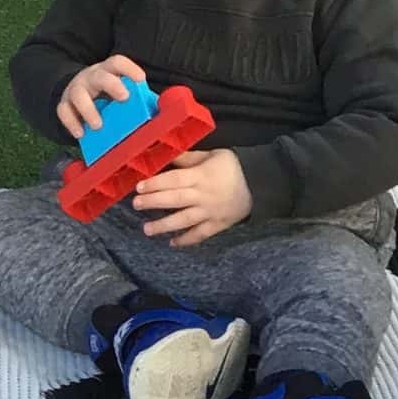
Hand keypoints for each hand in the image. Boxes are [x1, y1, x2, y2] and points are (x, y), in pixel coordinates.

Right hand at [55, 55, 146, 140]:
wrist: (76, 93)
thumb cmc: (106, 94)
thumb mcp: (120, 91)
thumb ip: (139, 98)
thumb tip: (162, 110)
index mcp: (108, 71)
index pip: (117, 62)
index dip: (129, 68)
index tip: (141, 80)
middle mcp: (91, 77)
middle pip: (100, 76)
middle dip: (112, 85)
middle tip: (124, 98)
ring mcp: (76, 89)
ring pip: (78, 94)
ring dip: (88, 109)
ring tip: (98, 126)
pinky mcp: (64, 103)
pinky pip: (63, 111)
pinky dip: (70, 123)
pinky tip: (80, 134)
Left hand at [131, 149, 250, 247]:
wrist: (261, 182)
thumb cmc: (233, 166)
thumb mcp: (211, 155)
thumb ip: (188, 159)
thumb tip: (165, 156)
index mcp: (201, 176)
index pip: (174, 180)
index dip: (155, 184)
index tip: (139, 187)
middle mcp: (203, 195)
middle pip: (175, 199)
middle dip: (154, 202)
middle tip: (136, 204)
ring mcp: (210, 212)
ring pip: (184, 220)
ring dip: (164, 226)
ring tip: (147, 230)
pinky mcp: (218, 224)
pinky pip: (201, 234)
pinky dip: (187, 240)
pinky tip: (172, 243)